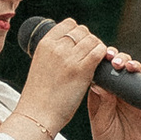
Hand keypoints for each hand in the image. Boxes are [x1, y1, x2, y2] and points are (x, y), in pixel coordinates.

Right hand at [9, 15, 107, 139]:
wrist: (37, 115)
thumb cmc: (39, 96)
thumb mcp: (41, 65)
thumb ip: (54, 54)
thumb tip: (71, 49)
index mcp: (45, 44)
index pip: (69, 24)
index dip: (78, 33)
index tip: (80, 46)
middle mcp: (57, 47)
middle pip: (83, 31)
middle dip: (89, 41)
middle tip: (90, 57)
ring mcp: (69, 57)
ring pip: (93, 40)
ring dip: (98, 49)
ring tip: (95, 63)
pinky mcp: (81, 70)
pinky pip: (99, 52)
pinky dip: (103, 56)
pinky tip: (101, 66)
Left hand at [86, 52, 140, 139]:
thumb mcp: (101, 123)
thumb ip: (102, 105)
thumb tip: (99, 84)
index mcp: (101, 92)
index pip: (102, 70)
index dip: (103, 60)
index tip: (103, 56)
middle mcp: (117, 90)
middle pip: (120, 67)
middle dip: (119, 59)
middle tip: (117, 63)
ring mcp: (132, 96)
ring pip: (135, 74)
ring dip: (134, 66)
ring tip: (131, 67)